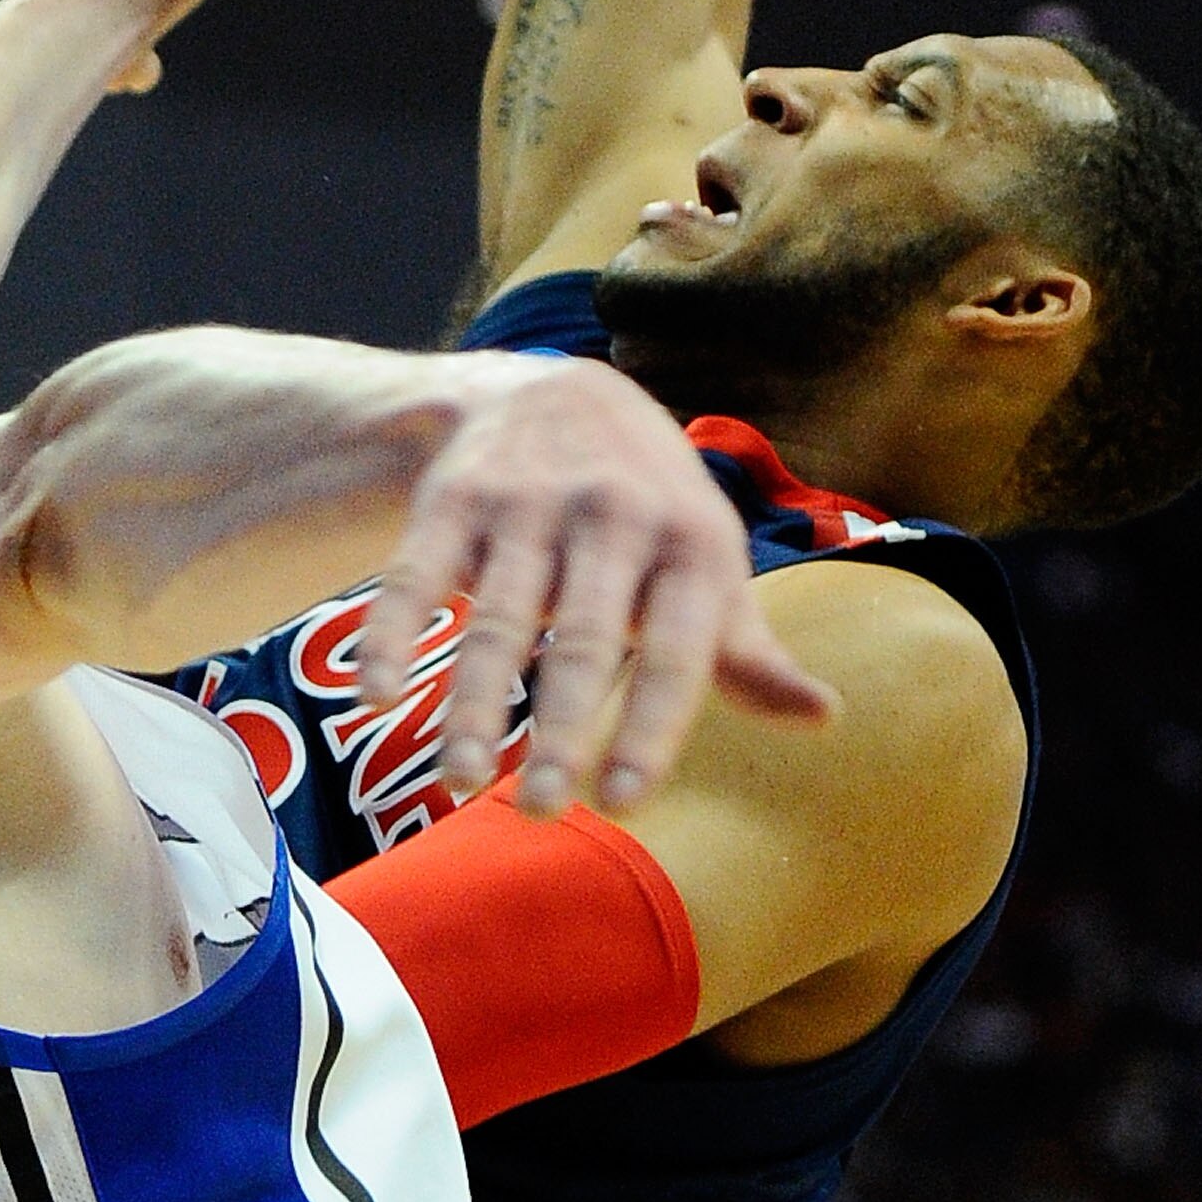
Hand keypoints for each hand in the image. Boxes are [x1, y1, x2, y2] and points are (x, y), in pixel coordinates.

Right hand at [352, 355, 833, 815]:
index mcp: (694, 542)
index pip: (679, 651)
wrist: (556, 387)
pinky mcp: (458, 494)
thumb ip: (747, 650)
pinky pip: (419, 572)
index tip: (622, 802)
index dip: (651, 727)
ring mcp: (530, 501)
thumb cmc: (649, 510)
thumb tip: (823, 717)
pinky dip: (394, 633)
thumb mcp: (707, 561)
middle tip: (542, 813)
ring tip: (461, 782)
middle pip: (585, 639)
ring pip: (499, 616)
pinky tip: (378, 696)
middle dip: (562, 728)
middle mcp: (615, 515)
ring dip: (475, 703)